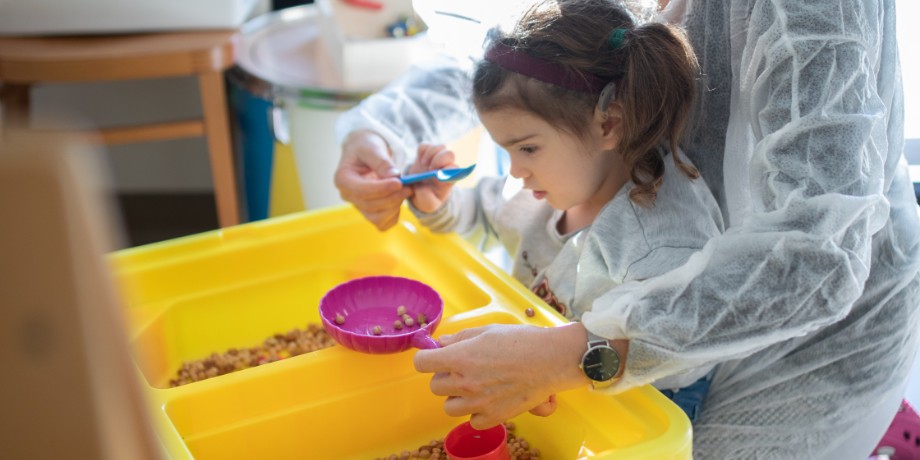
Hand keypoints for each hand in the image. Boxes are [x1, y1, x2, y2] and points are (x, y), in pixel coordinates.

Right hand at [334, 130, 411, 230]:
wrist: (366, 153)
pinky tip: (400, 198)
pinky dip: (395, 214)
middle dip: (392, 197)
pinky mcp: (371, 212)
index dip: (381, 189)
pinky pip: (384, 222)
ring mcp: (359, 206)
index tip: (399, 182)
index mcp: (343, 179)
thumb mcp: (372, 147)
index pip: (361, 191)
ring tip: (405, 189)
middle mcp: (348, 196)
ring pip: (377, 218)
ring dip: (394, 206)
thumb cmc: (366, 147)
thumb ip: (381, 161)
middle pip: (371, 206)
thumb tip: (394, 175)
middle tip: (409, 185)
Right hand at [407, 143, 456, 212]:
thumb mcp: (428, 205)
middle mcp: (445, 166)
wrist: (417, 192)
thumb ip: (427, 200)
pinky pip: (425, 145)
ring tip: (424, 165)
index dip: (448, 170)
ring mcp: (436, 158)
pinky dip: (421, 151)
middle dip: (439, 160)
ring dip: (430, 155)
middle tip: (429, 168)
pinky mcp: (425, 153)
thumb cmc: (427, 199)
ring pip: (439, 147)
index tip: (437, 176)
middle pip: (450, 154)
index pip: (456, 169)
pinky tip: (420, 161)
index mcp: (449, 178)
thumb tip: (420, 189)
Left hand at [413, 323, 589, 428]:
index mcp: (459, 358)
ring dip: (458, 398)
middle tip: (464, 370)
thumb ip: (460, 338)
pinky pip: (472, 420)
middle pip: (435, 386)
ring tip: (476, 387)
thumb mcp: (487, 330)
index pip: (421, 363)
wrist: (551, 360)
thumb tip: (441, 343)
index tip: (435, 357)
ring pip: (449, 407)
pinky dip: (477, 413)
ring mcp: (478, 403)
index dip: (427, 359)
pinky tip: (490, 399)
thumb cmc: (522, 340)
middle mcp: (464, 382)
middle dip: (445, 377)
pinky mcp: (493, 417)